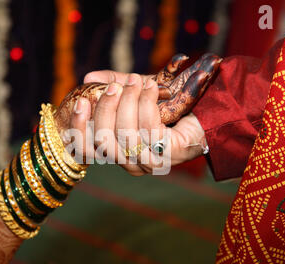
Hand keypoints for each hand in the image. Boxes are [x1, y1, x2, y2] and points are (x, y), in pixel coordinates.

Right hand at [69, 72, 207, 175]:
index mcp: (117, 152)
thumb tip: (88, 78)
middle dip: (107, 110)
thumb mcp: (135, 92)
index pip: (86, 151)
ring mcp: (148, 163)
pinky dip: (147, 104)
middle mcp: (129, 163)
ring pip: (125, 136)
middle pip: (103, 142)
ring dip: (129, 104)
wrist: (205, 112)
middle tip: (116, 86)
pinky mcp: (167, 155)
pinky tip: (151, 89)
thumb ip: (113, 84)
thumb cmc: (167, 104)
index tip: (81, 102)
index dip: (78, 128)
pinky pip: (148, 130)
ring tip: (138, 83)